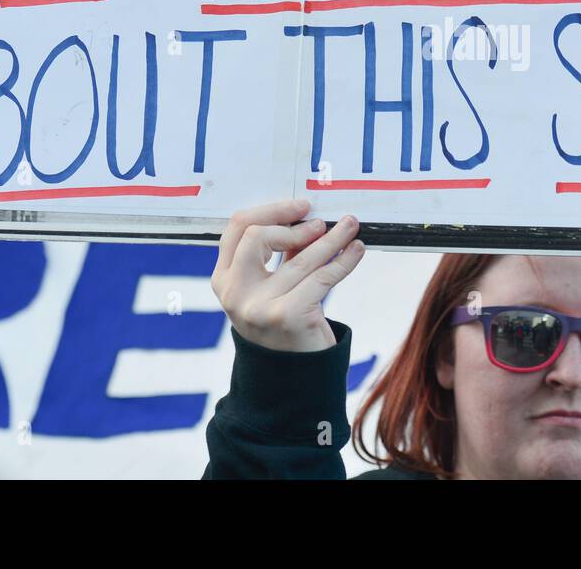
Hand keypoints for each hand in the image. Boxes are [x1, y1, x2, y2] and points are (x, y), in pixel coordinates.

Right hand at [211, 198, 364, 351]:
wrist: (291, 374)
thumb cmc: (283, 321)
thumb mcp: (272, 285)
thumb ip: (282, 254)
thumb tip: (309, 216)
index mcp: (223, 278)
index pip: (238, 228)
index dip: (271, 211)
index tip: (301, 206)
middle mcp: (234, 292)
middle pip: (258, 236)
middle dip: (294, 224)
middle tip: (321, 223)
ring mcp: (258, 306)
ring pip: (300, 258)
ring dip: (332, 238)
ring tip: (351, 227)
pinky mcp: (287, 316)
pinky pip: (322, 278)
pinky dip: (344, 261)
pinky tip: (356, 251)